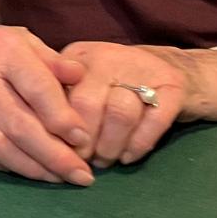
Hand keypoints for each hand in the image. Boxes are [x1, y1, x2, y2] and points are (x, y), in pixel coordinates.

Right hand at [0, 21, 93, 184]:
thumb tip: (80, 77)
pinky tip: (29, 171)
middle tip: (80, 174)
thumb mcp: (28, 43)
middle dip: (54, 156)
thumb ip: (55, 61)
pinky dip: (7, 167)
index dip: (62, 118)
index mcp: (2, 50)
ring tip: (58, 178)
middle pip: (18, 126)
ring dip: (32, 168)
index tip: (83, 140)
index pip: (37, 90)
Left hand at [59, 42, 187, 168]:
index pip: (56, 92)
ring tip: (105, 160)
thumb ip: (59, 101)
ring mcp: (142, 68)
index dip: (57, 128)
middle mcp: (107, 56)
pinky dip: (138, 145)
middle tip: (83, 161)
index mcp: (77, 57)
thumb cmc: (113, 84)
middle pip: (87, 104)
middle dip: (82, 142)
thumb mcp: (80, 83)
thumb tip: (42, 139)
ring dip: (109, 147)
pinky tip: (128, 157)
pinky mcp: (172, 85)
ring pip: (120, 113)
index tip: (59, 151)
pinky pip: (154, 121)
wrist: (174, 68)